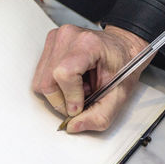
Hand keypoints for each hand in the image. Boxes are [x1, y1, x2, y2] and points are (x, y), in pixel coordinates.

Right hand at [32, 24, 150, 132]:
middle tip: (81, 98)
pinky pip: (41, 74)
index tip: (79, 106)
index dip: (70, 97)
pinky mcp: (49, 44)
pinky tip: (71, 80)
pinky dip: (55, 84)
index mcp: (88, 44)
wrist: (122, 46)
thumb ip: (100, 116)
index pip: (64, 74)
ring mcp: (56, 39)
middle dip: (62, 100)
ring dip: (59, 93)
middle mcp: (67, 37)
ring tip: (78, 87)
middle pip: (47, 81)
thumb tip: (74, 126)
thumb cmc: (124, 64)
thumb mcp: (120, 94)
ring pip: (40, 81)